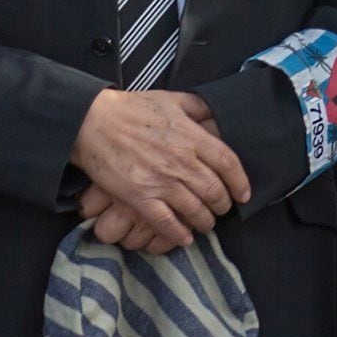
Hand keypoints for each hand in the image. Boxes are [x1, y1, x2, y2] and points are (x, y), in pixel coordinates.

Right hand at [69, 89, 248, 250]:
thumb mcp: (172, 99)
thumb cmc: (132, 108)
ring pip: (195, 209)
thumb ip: (199, 107)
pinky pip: (166, 222)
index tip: (244, 194)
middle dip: (223, 204)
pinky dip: (178, 234)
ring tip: (207, 224)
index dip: (241, 182)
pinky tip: (184, 238)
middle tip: (223, 209)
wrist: (92, 122)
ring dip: (205, 221)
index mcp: (192, 137)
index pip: (228, 164)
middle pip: (215, 191)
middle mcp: (181, 162)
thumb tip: (218, 113)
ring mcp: (161, 182)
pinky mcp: (139, 197)